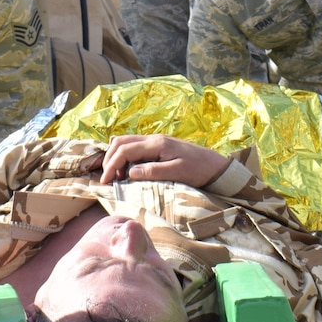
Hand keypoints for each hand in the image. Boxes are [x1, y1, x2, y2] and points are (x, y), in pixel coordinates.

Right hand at [100, 134, 230, 186]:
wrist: (216, 166)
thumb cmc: (198, 170)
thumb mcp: (177, 172)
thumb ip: (153, 171)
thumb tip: (130, 172)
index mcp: (156, 144)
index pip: (125, 149)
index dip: (111, 165)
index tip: (105, 182)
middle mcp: (153, 139)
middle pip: (121, 142)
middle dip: (110, 159)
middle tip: (107, 179)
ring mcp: (155, 141)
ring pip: (126, 143)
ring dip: (116, 157)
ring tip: (116, 177)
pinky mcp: (158, 147)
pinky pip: (134, 148)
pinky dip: (125, 157)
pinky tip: (127, 172)